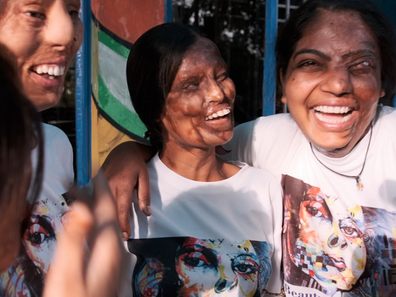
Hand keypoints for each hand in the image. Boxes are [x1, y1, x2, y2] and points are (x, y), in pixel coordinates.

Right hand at [43, 173, 125, 296]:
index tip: (95, 169)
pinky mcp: (106, 265)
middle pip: (107, 213)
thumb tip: (83, 207)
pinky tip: (88, 223)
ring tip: (85, 193)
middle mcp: (114, 248)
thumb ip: (75, 237)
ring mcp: (112, 258)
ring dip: (95, 207)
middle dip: (97, 194)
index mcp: (108, 245)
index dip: (100, 187)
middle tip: (86, 177)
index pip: (106, 207)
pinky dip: (94, 222)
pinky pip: (101, 235)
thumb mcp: (68, 270)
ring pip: (104, 223)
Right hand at [101, 141, 151, 239]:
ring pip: (99, 206)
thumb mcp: (145, 177)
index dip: (123, 224)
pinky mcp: (94, 183)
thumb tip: (147, 213)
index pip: (122, 208)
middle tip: (117, 241)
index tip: (126, 236)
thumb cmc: (136, 164)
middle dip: (112, 226)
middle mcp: (109, 184)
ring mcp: (99, 183)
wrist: (123, 149)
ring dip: (102, 220)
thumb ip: (145, 196)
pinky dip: (95, 211)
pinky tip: (97, 221)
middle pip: (108, 210)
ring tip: (105, 235)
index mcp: (123, 184)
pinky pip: (93, 200)